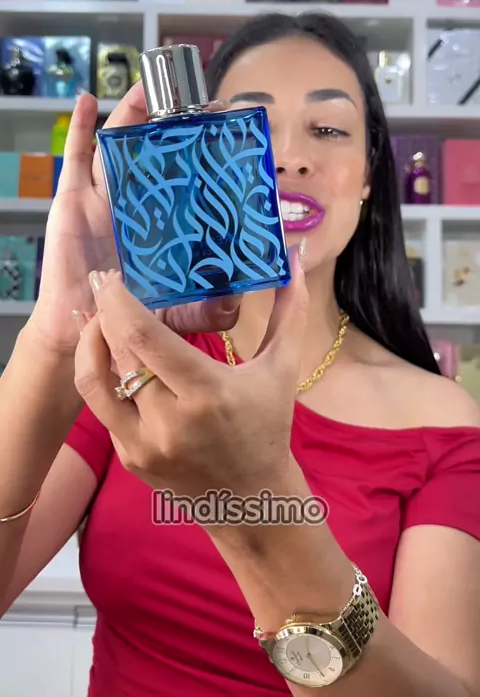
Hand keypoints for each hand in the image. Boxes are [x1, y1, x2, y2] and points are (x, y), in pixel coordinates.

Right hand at [28, 90, 240, 353]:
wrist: (86, 334)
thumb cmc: (131, 320)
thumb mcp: (180, 313)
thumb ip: (212, 309)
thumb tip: (243, 295)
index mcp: (164, 224)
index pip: (188, 179)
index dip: (205, 154)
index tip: (229, 129)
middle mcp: (136, 204)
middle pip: (156, 153)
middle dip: (174, 124)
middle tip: (199, 101)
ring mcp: (104, 199)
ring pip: (119, 145)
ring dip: (133, 113)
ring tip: (151, 83)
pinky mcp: (73, 201)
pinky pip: (76, 157)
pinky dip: (78, 127)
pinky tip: (86, 99)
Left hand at [73, 247, 306, 503]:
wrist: (252, 500)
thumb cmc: (268, 427)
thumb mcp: (283, 368)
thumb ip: (290, 310)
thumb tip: (294, 256)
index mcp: (207, 394)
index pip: (144, 340)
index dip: (119, 303)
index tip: (112, 277)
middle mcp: (169, 421)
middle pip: (118, 354)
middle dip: (104, 314)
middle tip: (104, 286)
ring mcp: (143, 444)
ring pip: (95, 382)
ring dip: (91, 345)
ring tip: (100, 320)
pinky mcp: (129, 458)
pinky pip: (102, 407)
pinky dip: (103, 376)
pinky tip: (115, 357)